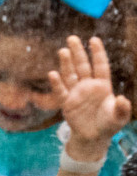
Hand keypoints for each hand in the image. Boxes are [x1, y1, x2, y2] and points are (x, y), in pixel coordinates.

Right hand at [51, 36, 131, 155]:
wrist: (93, 137)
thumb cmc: (108, 124)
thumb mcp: (119, 117)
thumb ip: (122, 108)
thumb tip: (122, 98)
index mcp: (103, 86)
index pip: (100, 66)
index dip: (98, 53)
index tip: (94, 39)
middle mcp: (88, 86)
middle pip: (82, 66)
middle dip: (78, 52)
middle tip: (72, 38)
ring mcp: (76, 92)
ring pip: (70, 74)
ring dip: (66, 63)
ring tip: (63, 51)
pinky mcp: (66, 102)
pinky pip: (61, 91)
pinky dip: (56, 83)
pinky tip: (53, 74)